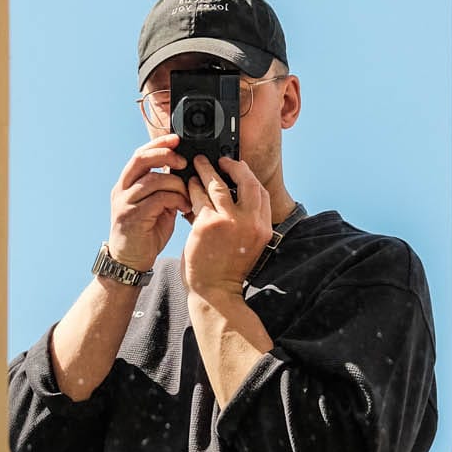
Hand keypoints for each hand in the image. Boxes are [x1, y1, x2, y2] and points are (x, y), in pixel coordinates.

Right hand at [107, 135, 190, 272]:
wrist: (129, 262)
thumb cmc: (145, 234)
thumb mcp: (156, 207)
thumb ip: (164, 190)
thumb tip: (185, 173)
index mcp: (127, 184)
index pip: (140, 154)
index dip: (158, 144)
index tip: (176, 139)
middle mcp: (122, 190)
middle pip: (141, 159)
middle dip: (165, 155)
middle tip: (183, 162)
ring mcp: (124, 203)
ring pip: (153, 180)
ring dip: (176, 184)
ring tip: (188, 195)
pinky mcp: (132, 217)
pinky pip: (157, 199)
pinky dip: (175, 200)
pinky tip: (184, 208)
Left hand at [181, 154, 271, 302]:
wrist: (214, 291)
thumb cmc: (227, 268)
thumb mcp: (247, 244)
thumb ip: (245, 220)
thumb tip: (232, 193)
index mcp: (263, 228)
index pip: (261, 193)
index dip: (249, 177)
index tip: (239, 169)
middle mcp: (250, 222)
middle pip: (246, 182)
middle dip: (233, 166)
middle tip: (222, 160)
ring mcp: (229, 222)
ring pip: (218, 185)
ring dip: (207, 170)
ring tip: (199, 163)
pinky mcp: (208, 224)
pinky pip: (199, 197)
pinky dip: (193, 187)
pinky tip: (188, 183)